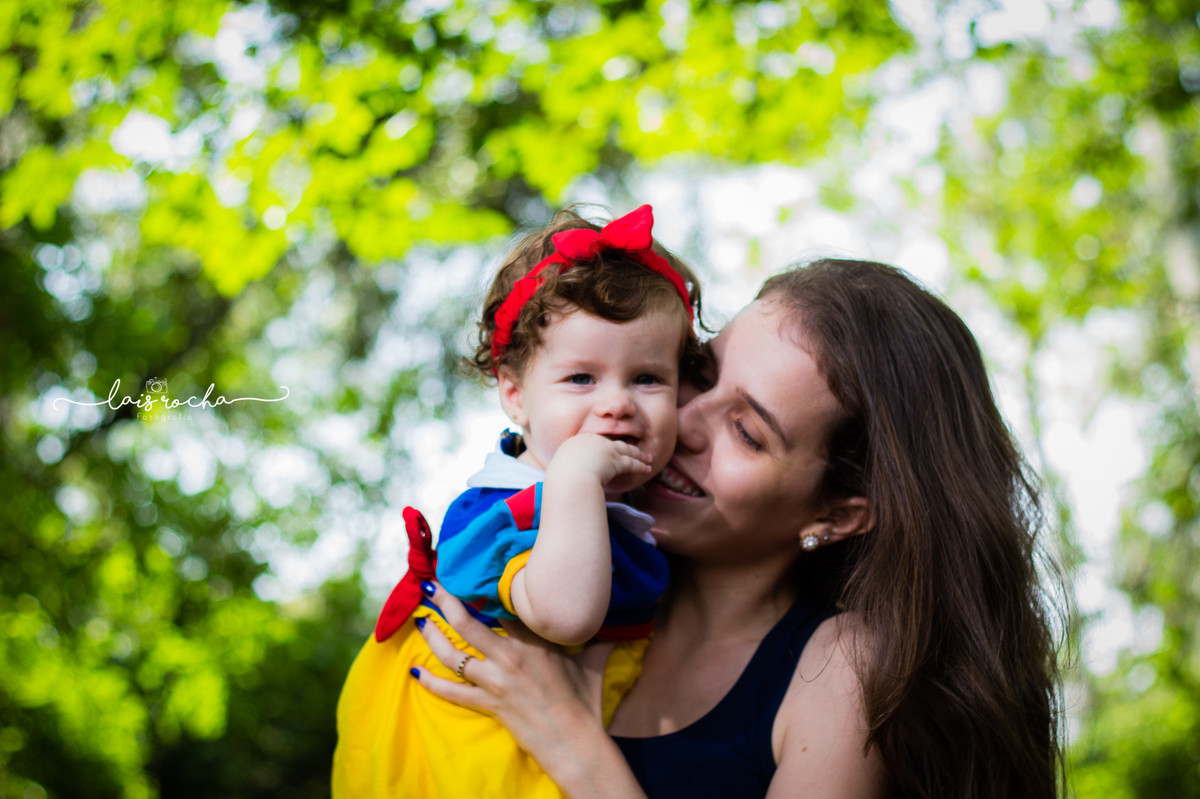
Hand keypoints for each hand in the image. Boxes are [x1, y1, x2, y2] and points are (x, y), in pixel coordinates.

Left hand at [411, 582, 609, 759]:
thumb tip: (619, 616)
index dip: (483, 587)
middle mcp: (510, 656)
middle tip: (431, 586)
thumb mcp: (593, 661)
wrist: (575, 741)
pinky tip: (414, 671)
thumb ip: (598, 636)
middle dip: (445, 602)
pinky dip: (430, 682)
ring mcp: (495, 681)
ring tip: (421, 621)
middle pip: (467, 622)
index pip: (503, 605)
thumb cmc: (585, 701)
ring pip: (453, 655)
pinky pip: (450, 692)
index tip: (469, 571)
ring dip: (432, 636)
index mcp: (534, 640)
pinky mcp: (487, 704)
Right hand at [547, 433, 651, 489]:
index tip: (612, 448)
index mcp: (577, 442)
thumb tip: (564, 480)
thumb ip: (566, 472)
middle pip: (613, 442)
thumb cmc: (560, 480)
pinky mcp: (616, 460)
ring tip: (648, 458)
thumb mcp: (559, 472)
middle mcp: (593, 441)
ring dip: (639, 455)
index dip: (606, 445)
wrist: (568, 479)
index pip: (596, 441)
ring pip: (626, 451)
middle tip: (635, 449)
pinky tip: (648, 468)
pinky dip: (641, 466)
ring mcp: (605, 449)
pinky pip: (632, 463)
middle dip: (626, 447)